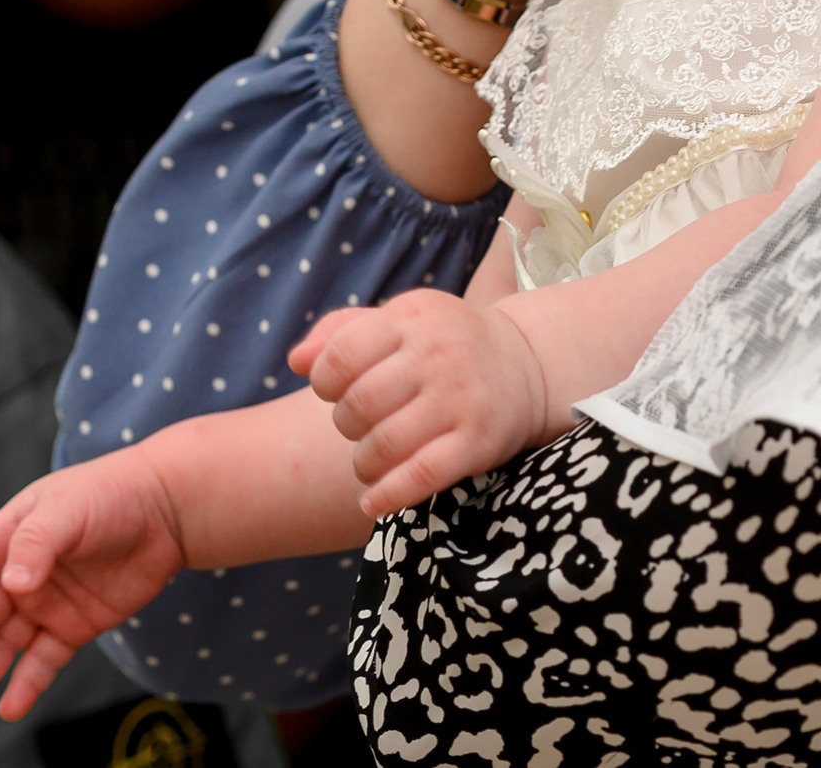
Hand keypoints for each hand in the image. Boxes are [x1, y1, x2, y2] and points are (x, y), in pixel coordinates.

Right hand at [0, 453, 186, 720]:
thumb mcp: (69, 509)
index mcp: (7, 536)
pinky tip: (9, 708)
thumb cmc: (112, 495)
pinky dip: (26, 684)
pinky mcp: (73, 626)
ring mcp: (45, 602)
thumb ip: (37, 543)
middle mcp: (18, 573)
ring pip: (4, 642)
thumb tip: (13, 584)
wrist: (169, 509)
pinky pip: (42, 660)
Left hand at [289, 290, 548, 518]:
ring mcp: (460, 399)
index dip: (324, 382)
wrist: (525, 365)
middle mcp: (437, 355)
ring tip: (369, 461)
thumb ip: (341, 333)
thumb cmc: (443, 345)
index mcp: (412, 319)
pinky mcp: (478, 442)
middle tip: (358, 428)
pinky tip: (372, 502)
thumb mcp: (399, 322)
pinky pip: (421, 475)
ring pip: (384, 444)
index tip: (335, 392)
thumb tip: (295, 361)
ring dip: (364, 463)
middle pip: (359, 405)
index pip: (341, 355)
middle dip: (345, 425)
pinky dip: (389, 495)